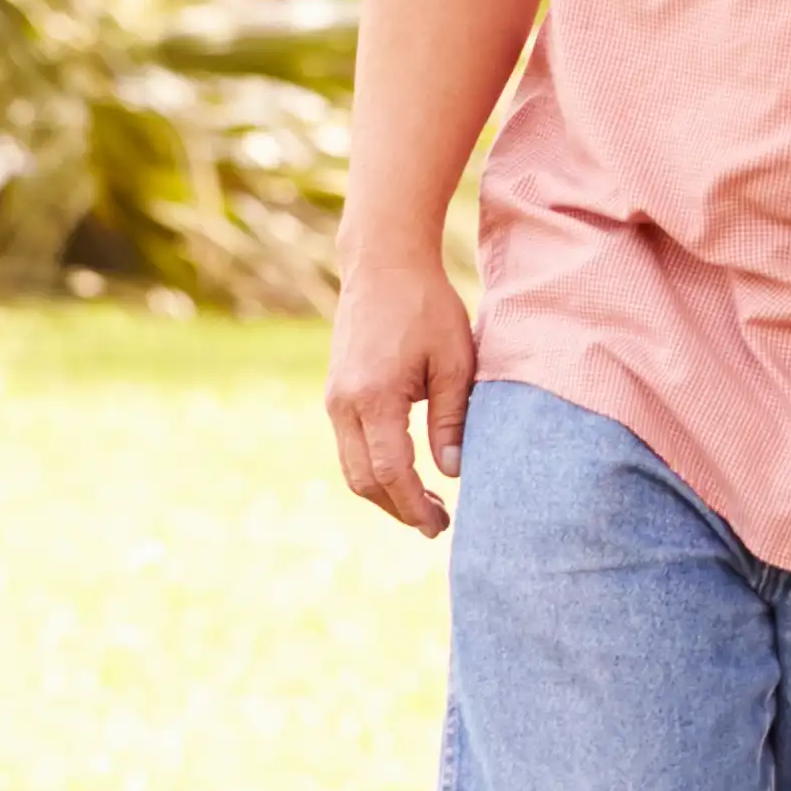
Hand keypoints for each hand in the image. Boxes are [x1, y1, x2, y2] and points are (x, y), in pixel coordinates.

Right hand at [325, 248, 477, 534]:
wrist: (384, 266)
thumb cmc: (429, 308)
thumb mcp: (456, 362)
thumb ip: (453, 419)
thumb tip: (453, 473)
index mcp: (375, 398)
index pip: (391, 471)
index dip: (414, 505)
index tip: (441, 525)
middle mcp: (344, 404)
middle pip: (363, 479)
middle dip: (399, 508)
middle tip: (439, 524)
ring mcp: (334, 400)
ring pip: (352, 467)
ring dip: (386, 492)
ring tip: (429, 505)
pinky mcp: (336, 394)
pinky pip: (350, 446)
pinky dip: (375, 468)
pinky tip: (408, 473)